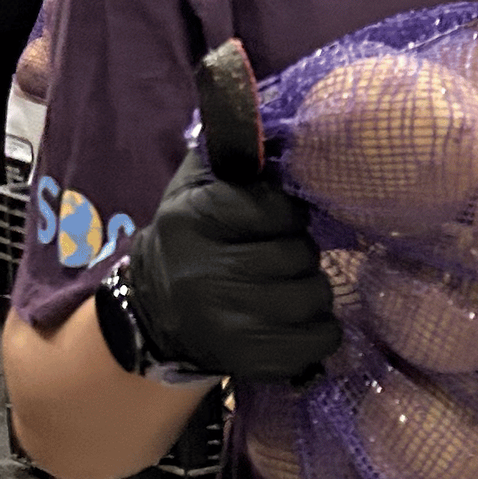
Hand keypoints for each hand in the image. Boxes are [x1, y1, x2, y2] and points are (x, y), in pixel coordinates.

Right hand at [126, 144, 341, 382]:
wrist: (157, 315)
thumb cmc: (191, 242)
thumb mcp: (194, 189)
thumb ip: (230, 154)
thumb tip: (277, 119)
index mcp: (192, 220)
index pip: (275, 206)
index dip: (285, 212)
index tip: (275, 220)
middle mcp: (205, 273)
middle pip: (300, 253)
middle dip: (299, 253)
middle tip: (279, 258)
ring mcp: (227, 322)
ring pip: (315, 294)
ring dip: (311, 289)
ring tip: (285, 288)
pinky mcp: (249, 359)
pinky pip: (320, 340)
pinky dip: (319, 329)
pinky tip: (295, 321)